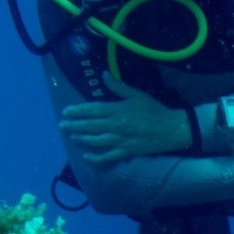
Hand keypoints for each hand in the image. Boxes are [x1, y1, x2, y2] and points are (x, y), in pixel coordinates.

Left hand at [59, 92, 191, 162]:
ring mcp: (121, 140)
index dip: (77, 111)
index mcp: (118, 110)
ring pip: (96, 140)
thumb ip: (119, 86)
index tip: (66, 111)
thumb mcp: (137, 94)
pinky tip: (86, 156)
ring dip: (82, 138)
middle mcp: (116, 125)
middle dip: (74, 125)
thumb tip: (104, 75)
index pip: (93, 110)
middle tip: (62, 125)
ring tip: (71, 136)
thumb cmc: (155, 110)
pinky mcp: (127, 151)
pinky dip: (96, 158)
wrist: (171, 129)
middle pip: (90, 125)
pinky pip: (108, 156)